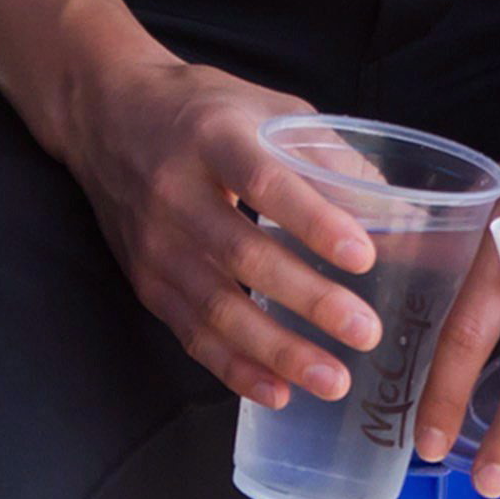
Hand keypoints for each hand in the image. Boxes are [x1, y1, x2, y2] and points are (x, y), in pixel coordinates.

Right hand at [58, 52, 376, 413]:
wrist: (103, 114)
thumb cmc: (201, 109)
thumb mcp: (264, 107)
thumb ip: (327, 154)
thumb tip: (395, 212)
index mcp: (213, 138)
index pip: (266, 182)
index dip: (315, 221)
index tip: (364, 256)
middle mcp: (176, 191)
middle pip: (244, 255)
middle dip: (309, 299)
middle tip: (366, 331)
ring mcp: (155, 242)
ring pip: (218, 307)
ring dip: (278, 349)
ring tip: (334, 379)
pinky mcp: (146, 280)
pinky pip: (192, 334)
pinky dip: (235, 368)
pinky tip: (279, 391)